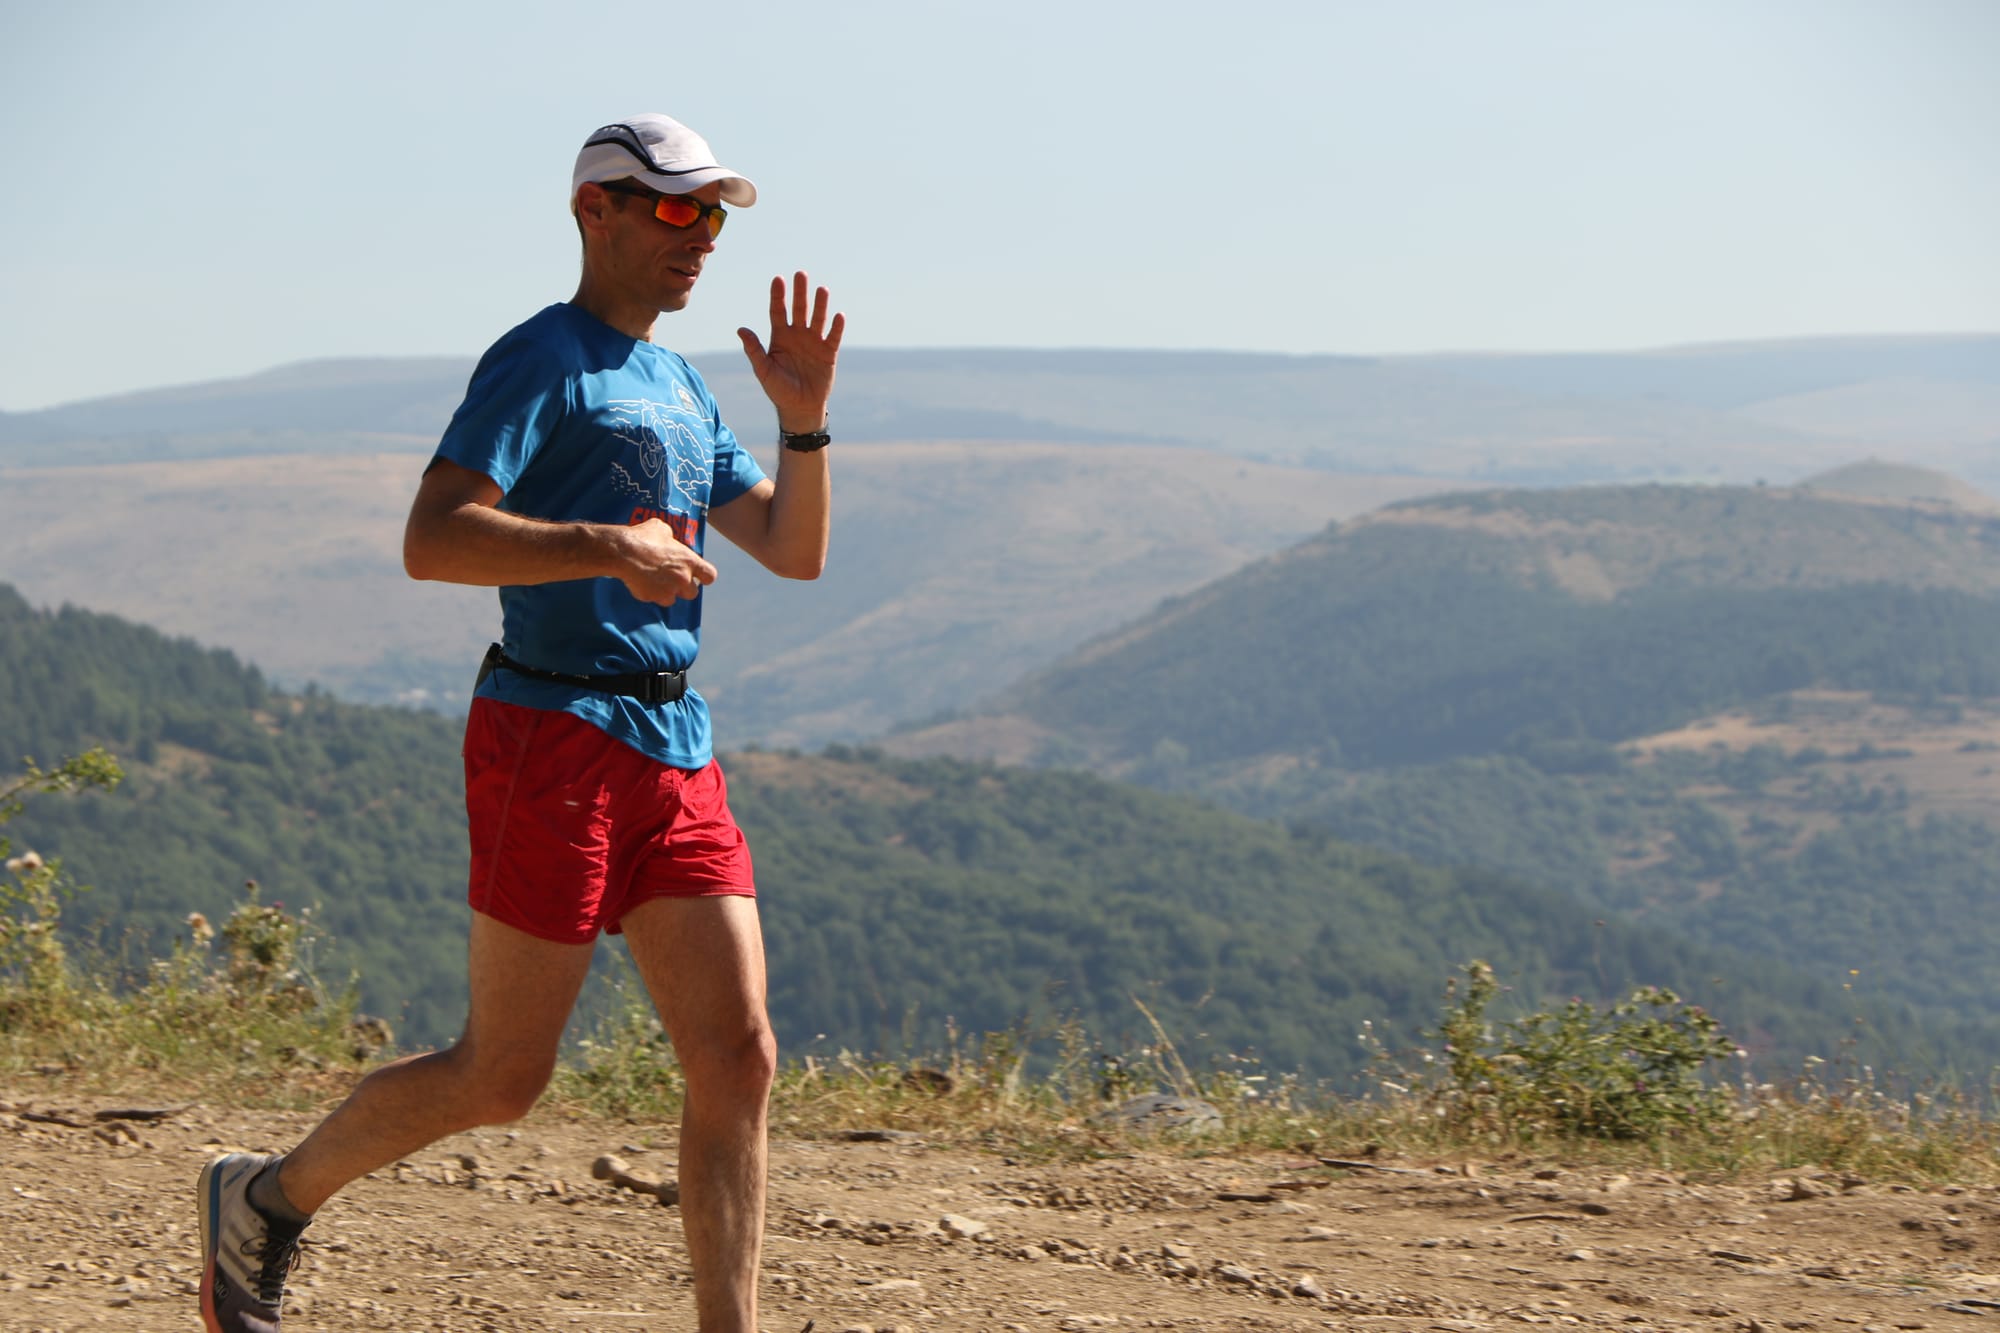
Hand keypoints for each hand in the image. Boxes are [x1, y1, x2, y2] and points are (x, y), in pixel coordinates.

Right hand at [616, 518, 717, 604]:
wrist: (622, 552)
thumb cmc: (643, 537)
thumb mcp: (661, 529)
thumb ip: (671, 538)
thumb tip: (669, 539)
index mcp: (689, 561)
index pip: (710, 576)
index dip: (704, 576)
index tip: (698, 575)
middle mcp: (683, 578)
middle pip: (692, 593)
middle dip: (683, 587)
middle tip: (671, 578)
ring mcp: (668, 591)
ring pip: (672, 599)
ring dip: (666, 592)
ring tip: (654, 580)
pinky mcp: (652, 598)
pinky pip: (655, 600)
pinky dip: (650, 594)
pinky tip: (641, 582)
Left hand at [737, 271, 843, 432]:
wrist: (800, 408)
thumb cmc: (779, 390)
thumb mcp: (764, 370)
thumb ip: (754, 350)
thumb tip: (741, 330)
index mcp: (780, 337)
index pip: (778, 311)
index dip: (778, 296)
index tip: (778, 279)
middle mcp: (797, 335)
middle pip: (798, 309)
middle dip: (799, 292)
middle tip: (801, 274)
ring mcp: (814, 342)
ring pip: (817, 318)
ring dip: (820, 304)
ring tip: (822, 290)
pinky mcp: (828, 353)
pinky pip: (833, 337)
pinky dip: (836, 326)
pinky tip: (838, 315)